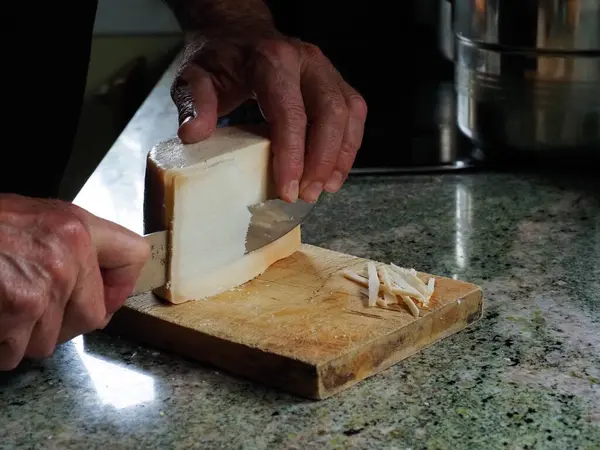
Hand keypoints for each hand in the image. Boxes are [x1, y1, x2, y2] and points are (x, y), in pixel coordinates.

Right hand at [0, 194, 149, 369]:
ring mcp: (45, 286)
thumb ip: (70, 246)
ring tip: (3, 309)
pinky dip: (0, 346)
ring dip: (24, 337)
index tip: (106, 297)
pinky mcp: (19, 310)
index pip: (135, 255)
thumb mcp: (34, 219)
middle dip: (64, 325)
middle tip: (36, 313)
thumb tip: (95, 285)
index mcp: (78, 227)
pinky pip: (16, 352)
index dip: (121, 285)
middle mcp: (69, 255)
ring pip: (50, 340)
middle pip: (93, 317)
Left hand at [170, 34, 366, 202]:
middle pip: (330, 113)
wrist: (239, 35)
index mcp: (272, 59)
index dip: (292, 154)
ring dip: (339, 156)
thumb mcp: (195, 75)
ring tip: (323, 188)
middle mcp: (306, 61)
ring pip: (348, 113)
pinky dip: (347, 147)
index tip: (288, 189)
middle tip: (307, 195)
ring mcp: (325, 69)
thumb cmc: (220, 60)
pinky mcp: (334, 82)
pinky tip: (333, 172)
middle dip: (322, 160)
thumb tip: (194, 134)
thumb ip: (194, 102)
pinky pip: (353, 115)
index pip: (290, 111)